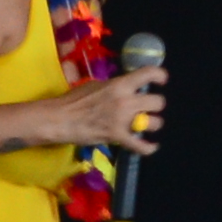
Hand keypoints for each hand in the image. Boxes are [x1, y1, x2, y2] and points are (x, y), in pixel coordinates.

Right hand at [35, 67, 164, 153]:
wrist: (59, 118)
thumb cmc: (74, 100)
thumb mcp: (97, 85)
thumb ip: (115, 86)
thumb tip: (127, 88)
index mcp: (120, 84)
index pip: (149, 74)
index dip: (160, 76)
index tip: (162, 80)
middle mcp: (125, 100)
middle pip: (158, 102)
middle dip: (155, 105)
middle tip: (147, 107)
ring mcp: (122, 120)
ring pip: (155, 122)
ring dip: (152, 124)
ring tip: (145, 124)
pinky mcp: (117, 137)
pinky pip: (140, 146)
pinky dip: (148, 148)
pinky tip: (152, 146)